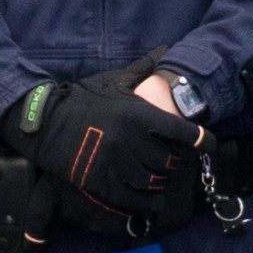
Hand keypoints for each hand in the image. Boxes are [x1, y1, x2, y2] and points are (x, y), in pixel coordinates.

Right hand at [6, 77, 203, 242]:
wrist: (44, 121)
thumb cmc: (82, 99)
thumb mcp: (113, 81)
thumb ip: (142, 70)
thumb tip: (164, 49)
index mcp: (139, 115)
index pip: (184, 134)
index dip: (202, 141)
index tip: (208, 145)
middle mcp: (132, 141)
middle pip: (171, 161)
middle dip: (176, 162)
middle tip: (175, 160)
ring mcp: (117, 164)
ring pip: (153, 181)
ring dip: (160, 181)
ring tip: (159, 177)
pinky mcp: (101, 182)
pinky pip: (133, 199)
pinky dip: (145, 203)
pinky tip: (149, 201)